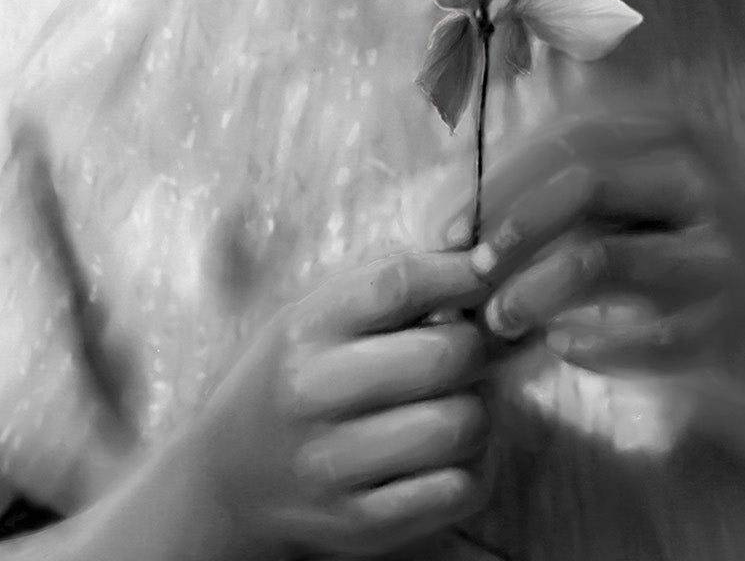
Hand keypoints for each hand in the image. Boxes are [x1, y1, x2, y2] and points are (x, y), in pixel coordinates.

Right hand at [181, 250, 492, 560]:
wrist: (227, 482)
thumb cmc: (294, 377)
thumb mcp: (318, 313)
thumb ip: (391, 277)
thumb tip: (476, 252)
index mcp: (306, 330)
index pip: (399, 283)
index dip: (459, 273)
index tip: (482, 275)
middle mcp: (314, 396)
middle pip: (445, 355)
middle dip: (477, 345)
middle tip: (469, 349)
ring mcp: (334, 467)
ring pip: (461, 425)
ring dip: (479, 409)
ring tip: (458, 402)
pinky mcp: (359, 526)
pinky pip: (459, 490)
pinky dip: (474, 468)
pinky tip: (451, 455)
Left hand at [470, 110, 744, 440]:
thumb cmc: (706, 252)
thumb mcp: (652, 194)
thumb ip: (579, 188)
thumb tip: (470, 209)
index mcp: (674, 134)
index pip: (566, 135)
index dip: (498, 176)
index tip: (446, 221)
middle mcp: (698, 175)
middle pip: (579, 181)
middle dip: (507, 227)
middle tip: (465, 272)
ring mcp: (715, 247)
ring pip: (595, 259)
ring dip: (531, 293)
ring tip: (501, 321)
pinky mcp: (725, 317)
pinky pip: (627, 335)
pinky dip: (585, 346)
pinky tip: (567, 348)